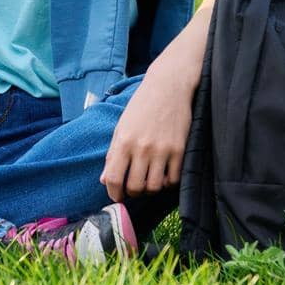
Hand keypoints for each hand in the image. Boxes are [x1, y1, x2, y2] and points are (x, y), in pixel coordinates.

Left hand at [99, 69, 193, 201]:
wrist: (168, 87)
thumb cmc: (142, 106)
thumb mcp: (121, 127)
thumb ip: (113, 154)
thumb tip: (104, 180)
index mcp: (124, 141)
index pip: (113, 178)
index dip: (113, 193)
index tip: (116, 196)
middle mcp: (142, 148)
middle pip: (135, 187)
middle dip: (132, 192)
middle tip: (133, 187)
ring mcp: (162, 150)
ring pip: (155, 186)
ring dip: (150, 188)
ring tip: (149, 180)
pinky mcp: (180, 150)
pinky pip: (174, 179)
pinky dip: (168, 182)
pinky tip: (164, 174)